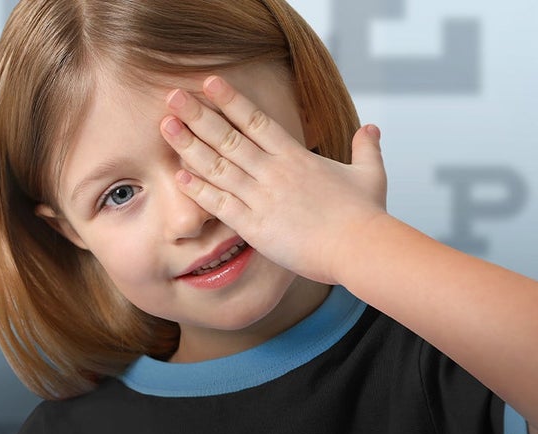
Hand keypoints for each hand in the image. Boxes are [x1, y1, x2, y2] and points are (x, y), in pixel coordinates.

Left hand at [160, 74, 388, 286]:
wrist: (359, 248)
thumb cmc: (366, 215)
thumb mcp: (370, 174)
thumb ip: (365, 148)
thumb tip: (371, 128)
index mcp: (297, 157)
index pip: (257, 120)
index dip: (231, 100)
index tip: (209, 82)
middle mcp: (275, 172)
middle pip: (229, 137)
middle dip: (199, 115)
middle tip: (173, 96)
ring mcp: (262, 198)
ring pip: (218, 166)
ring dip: (189, 145)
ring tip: (166, 126)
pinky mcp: (255, 227)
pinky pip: (220, 205)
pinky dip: (198, 190)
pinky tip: (178, 176)